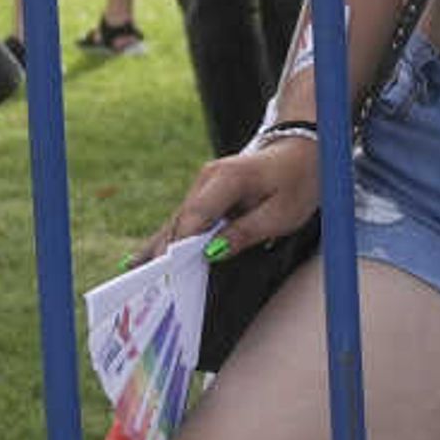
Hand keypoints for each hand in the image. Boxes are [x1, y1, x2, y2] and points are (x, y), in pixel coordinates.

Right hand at [141, 137, 320, 262]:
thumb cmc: (297, 182)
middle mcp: (206, 178)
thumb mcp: (282, 214)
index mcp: (226, 178)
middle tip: (151, 288)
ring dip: (163, 250)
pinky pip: (185, 220)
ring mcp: (202, 184)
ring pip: (178, 222)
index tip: (168, 274)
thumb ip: (246, 233)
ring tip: (138, 278)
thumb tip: (212, 253)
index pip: (195, 218)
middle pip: (181, 221)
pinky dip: (170, 241)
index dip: (180, 247)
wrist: (302, 151)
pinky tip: (143, 259)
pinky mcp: (204, 193)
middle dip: (165, 254)